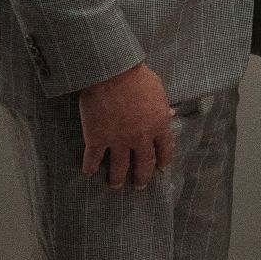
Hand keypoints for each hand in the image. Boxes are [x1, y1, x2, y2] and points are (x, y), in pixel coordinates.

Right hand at [78, 62, 173, 188]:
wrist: (111, 73)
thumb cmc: (137, 77)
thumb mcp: (158, 90)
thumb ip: (163, 106)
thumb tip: (172, 113)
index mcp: (159, 125)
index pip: (165, 150)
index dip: (163, 161)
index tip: (160, 169)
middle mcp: (141, 137)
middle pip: (144, 163)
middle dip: (142, 177)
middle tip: (140, 186)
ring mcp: (118, 140)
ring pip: (119, 167)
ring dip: (118, 178)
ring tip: (116, 185)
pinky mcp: (97, 139)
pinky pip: (93, 159)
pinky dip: (90, 168)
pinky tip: (88, 173)